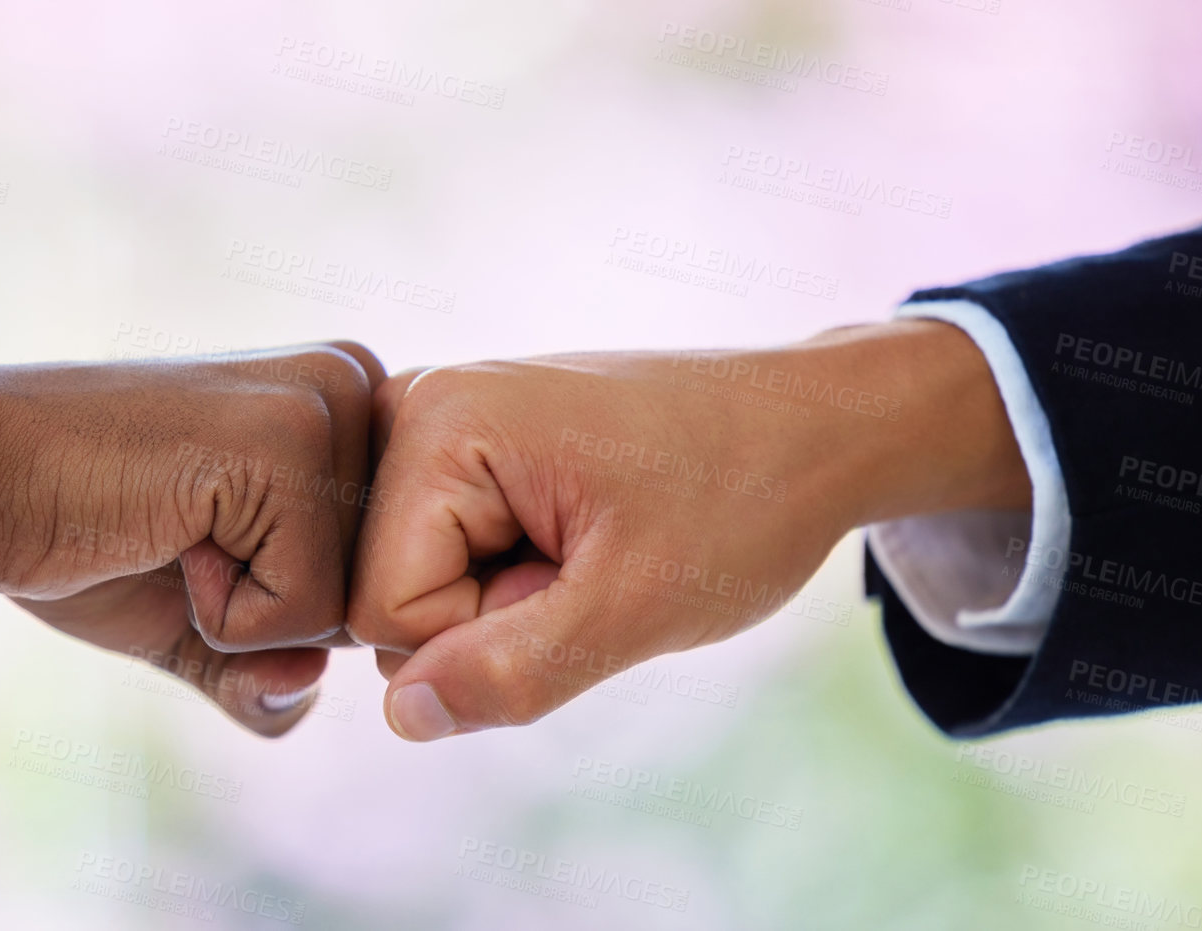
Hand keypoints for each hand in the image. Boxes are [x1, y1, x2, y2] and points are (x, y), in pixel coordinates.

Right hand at [0, 342, 383, 735]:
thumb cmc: (80, 530)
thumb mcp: (202, 620)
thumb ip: (274, 672)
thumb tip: (308, 688)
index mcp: (351, 406)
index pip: (384, 579)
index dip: (284, 608)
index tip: (197, 533)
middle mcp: (357, 384)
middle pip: (377, 597)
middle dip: (272, 613)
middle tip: (178, 532)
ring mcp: (327, 406)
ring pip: (348, 610)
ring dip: (244, 615)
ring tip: (173, 528)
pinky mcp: (290, 444)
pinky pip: (303, 613)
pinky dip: (222, 614)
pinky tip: (166, 530)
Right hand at [348, 320, 1029, 739]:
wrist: (816, 426)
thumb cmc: (742, 500)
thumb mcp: (637, 606)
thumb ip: (513, 670)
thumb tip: (401, 716)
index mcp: (440, 423)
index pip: (384, 613)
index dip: (486, 634)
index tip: (584, 575)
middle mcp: (418, 403)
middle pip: (388, 594)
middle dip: (492, 612)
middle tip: (596, 559)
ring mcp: (440, 417)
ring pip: (418, 582)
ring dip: (505, 594)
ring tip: (595, 543)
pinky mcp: (467, 439)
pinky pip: (448, 553)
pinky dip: (514, 566)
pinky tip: (580, 530)